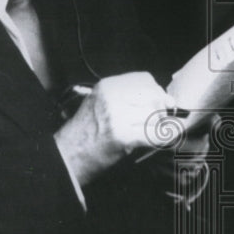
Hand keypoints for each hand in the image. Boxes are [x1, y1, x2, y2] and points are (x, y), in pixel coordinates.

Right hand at [54, 72, 175, 184]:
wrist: (69, 154)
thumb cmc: (87, 131)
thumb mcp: (102, 103)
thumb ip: (128, 97)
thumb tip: (165, 99)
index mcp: (108, 86)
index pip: (144, 79)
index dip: (156, 91)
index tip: (161, 101)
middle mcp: (112, 97)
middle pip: (153, 96)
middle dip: (162, 108)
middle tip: (162, 119)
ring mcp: (117, 116)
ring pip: (156, 115)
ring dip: (162, 125)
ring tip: (156, 131)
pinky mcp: (123, 136)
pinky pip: (154, 135)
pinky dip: (163, 137)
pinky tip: (163, 139)